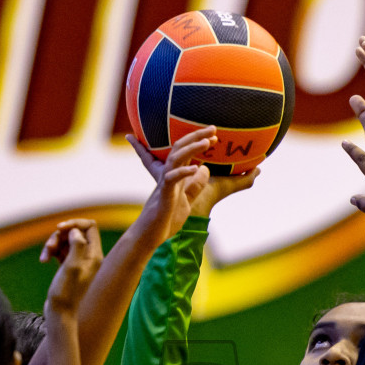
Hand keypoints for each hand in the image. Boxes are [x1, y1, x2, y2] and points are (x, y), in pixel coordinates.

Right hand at [43, 219, 103, 313]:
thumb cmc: (65, 293)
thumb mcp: (72, 267)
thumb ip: (77, 245)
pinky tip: (44, 260)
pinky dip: (51, 252)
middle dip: (59, 236)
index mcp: (95, 255)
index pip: (90, 226)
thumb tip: (76, 230)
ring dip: (52, 244)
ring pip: (65, 240)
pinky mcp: (68, 266)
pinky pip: (60, 250)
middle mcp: (89, 257)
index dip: (74, 223)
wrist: (59, 313)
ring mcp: (78, 261)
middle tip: (49, 247)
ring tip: (44, 257)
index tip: (59, 229)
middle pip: (75, 232)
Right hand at [127, 130, 258, 218]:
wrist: (150, 235)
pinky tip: (196, 168)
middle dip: (196, 136)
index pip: (186, 152)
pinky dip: (183, 172)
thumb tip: (206, 169)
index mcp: (175, 175)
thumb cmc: (166, 219)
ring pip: (175, 159)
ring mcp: (165, 184)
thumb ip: (195, 186)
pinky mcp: (164, 196)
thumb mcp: (187, 201)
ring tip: (207, 142)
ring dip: (191, 149)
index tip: (214, 136)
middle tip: (213, 128)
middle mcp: (169, 175)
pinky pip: (172, 180)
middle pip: (180, 148)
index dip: (198, 141)